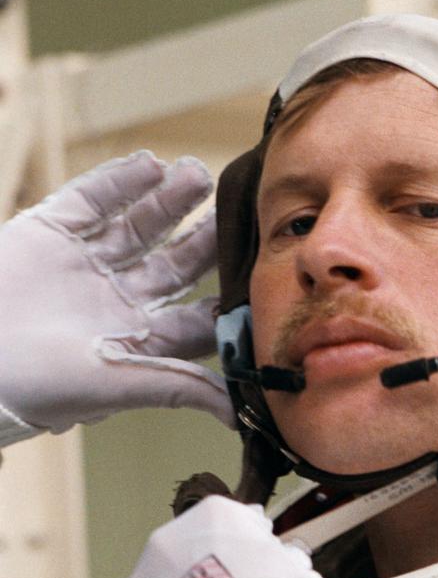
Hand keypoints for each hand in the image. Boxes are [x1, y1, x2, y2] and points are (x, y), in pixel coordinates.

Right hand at [0, 151, 233, 437]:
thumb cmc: (37, 386)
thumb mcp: (115, 385)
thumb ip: (177, 386)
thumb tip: (239, 414)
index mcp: (137, 340)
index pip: (195, 316)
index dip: (226, 295)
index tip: (259, 269)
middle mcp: (116, 301)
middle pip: (175, 265)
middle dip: (204, 237)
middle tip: (234, 207)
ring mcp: (84, 264)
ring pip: (138, 227)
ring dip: (169, 201)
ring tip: (198, 174)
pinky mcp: (49, 232)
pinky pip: (91, 200)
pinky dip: (119, 181)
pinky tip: (149, 163)